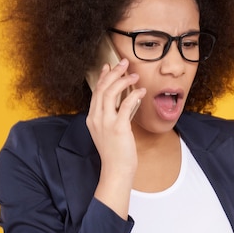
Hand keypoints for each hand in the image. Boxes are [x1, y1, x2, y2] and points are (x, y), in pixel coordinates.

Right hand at [85, 59, 144, 218]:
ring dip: (123, 81)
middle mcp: (96, 118)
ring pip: (110, 93)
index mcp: (92, 118)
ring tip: (134, 75)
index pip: (96, 91)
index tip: (109, 66)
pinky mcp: (118, 128)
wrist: (116, 170)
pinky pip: (125, 105)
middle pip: (102, 88)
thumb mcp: (110, 131)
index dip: (103, 76)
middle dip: (113, 72)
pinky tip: (141, 91)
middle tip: (124, 63)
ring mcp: (105, 123)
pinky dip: (133, 95)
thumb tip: (123, 101)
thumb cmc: (116, 152)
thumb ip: (113, 116)